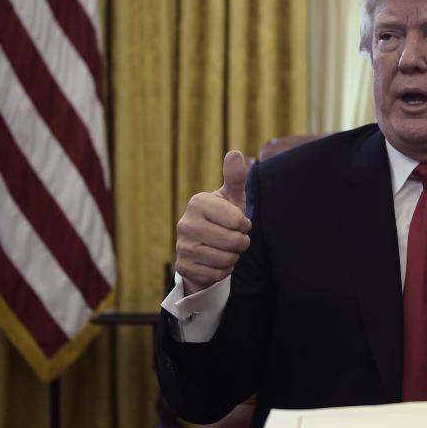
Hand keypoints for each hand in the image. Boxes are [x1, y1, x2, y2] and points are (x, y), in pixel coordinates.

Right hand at [175, 150, 251, 295]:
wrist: (206, 246)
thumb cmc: (224, 218)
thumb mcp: (232, 198)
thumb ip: (235, 177)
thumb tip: (235, 153)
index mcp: (198, 202)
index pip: (238, 221)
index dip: (245, 225)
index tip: (238, 222)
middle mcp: (185, 223)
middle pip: (233, 242)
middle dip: (241, 243)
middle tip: (235, 239)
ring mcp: (181, 246)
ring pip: (225, 260)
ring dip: (233, 257)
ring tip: (225, 249)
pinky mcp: (182, 267)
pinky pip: (216, 275)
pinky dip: (222, 271)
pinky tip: (216, 262)